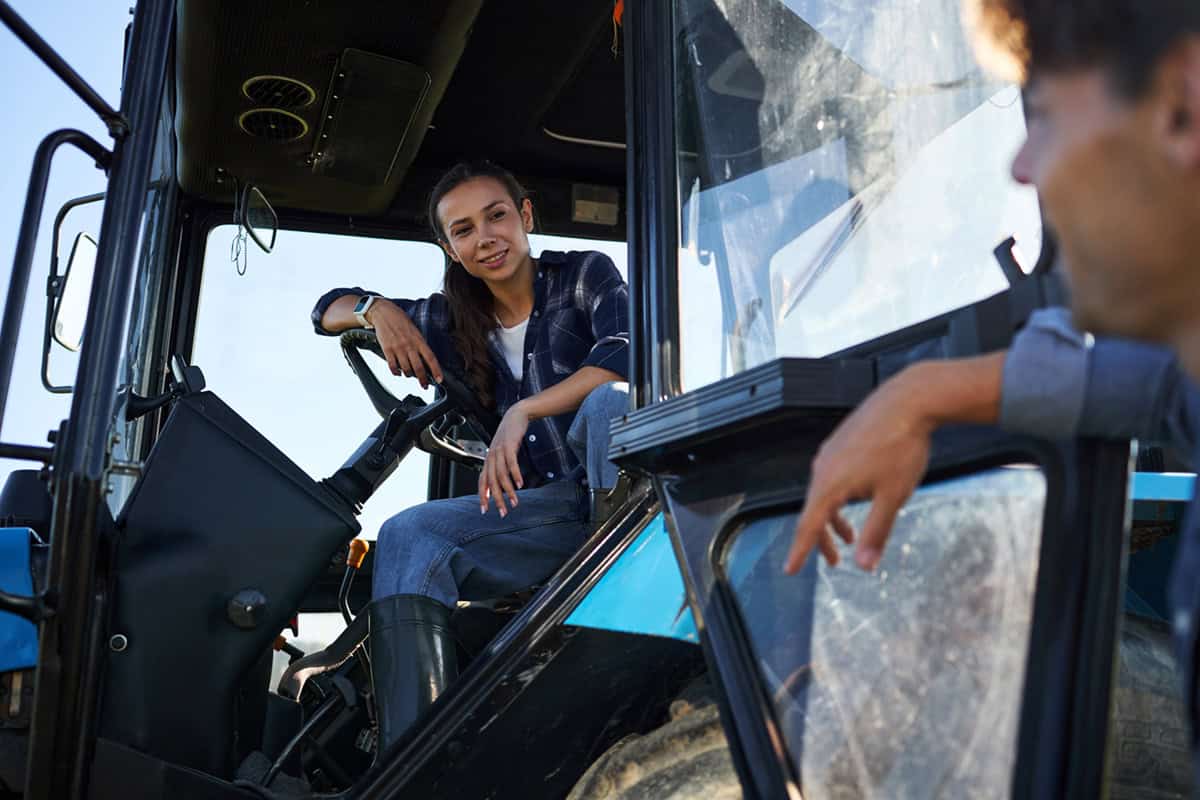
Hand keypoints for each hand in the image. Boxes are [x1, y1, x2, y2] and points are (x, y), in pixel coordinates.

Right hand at [366, 300, 442, 388]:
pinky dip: (396, 373)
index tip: (439, 380)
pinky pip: (393, 367)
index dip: (436, 370)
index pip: (431, 358)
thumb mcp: (415, 330)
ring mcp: (398, 348)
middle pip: (419, 368)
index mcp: (419, 340)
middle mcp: (409, 345)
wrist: (384, 312)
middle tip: (425, 386)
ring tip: (410, 375)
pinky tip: (398, 373)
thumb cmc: (400, 321)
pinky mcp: (387, 350)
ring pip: (406, 369)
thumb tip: (425, 360)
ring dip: (409, 375)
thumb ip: (419, 344)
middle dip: (423, 380)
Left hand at [479, 402, 529, 517]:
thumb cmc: (509, 436)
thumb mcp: (502, 453)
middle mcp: (491, 457)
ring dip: (508, 490)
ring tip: (515, 502)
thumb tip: (497, 485)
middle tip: (503, 512)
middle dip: (497, 499)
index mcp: (488, 460)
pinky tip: (520, 484)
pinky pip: (511, 463)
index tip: (485, 511)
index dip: (482, 496)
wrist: (516, 415)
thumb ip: (499, 468)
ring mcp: (499, 451)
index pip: (482, 482)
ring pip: (501, 475)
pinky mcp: (509, 445)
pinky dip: (515, 474)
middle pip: (492, 482)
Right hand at [785, 371, 932, 573]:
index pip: (808, 526)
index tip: (790, 569)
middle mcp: (823, 468)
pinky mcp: (840, 443)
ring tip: (850, 535)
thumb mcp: (893, 497)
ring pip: (825, 494)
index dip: (800, 551)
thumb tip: (865, 565)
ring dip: (834, 518)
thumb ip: (876, 532)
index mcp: (830, 485)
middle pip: (815, 511)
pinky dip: (840, 497)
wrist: (908, 400)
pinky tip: (860, 497)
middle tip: (835, 561)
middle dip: (823, 538)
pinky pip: (832, 477)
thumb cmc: (901, 446)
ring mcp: (830, 453)